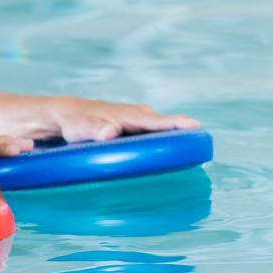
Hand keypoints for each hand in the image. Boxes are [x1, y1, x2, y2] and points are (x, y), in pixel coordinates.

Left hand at [45, 97, 199, 142]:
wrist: (70, 115)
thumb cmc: (77, 122)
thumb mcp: (82, 127)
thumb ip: (95, 129)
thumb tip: (110, 132)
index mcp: (132, 116)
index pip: (160, 121)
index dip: (179, 125)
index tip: (198, 129)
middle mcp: (141, 116)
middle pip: (168, 127)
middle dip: (186, 137)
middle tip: (202, 152)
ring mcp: (140, 122)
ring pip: (163, 132)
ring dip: (176, 142)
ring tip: (194, 157)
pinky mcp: (137, 129)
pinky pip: (156, 135)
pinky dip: (164, 144)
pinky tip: (171, 158)